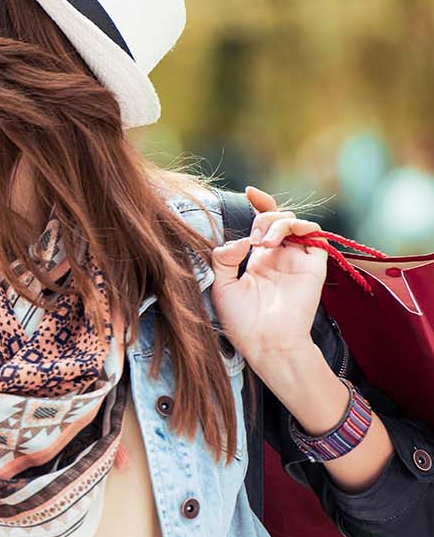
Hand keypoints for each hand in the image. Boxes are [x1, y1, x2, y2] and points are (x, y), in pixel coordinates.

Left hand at [210, 186, 326, 364]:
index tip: (249, 192)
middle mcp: (279, 256)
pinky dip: (296, 227)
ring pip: (295, 221)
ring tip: (262, 242)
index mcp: (259, 260)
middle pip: (277, 218)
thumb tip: (240, 239)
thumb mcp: (222, 286)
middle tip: (253, 241)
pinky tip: (277, 241)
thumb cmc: (243, 322)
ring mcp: (297, 259)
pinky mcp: (313, 265)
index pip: (263, 224)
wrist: (266, 344)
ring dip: (277, 222)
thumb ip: (224, 258)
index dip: (259, 204)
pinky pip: (314, 234)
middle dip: (262, 219)